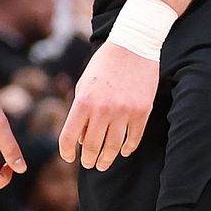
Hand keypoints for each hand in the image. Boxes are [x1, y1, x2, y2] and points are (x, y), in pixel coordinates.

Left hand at [59, 42, 158, 170]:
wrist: (134, 46)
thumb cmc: (104, 64)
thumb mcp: (84, 85)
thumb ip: (81, 111)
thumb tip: (82, 139)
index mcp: (83, 102)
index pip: (70, 137)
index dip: (67, 151)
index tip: (69, 157)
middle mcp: (103, 110)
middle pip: (92, 146)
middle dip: (88, 159)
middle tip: (89, 164)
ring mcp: (124, 112)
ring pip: (113, 147)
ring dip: (106, 159)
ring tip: (103, 164)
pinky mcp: (142, 111)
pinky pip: (133, 138)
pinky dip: (127, 148)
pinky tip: (123, 151)